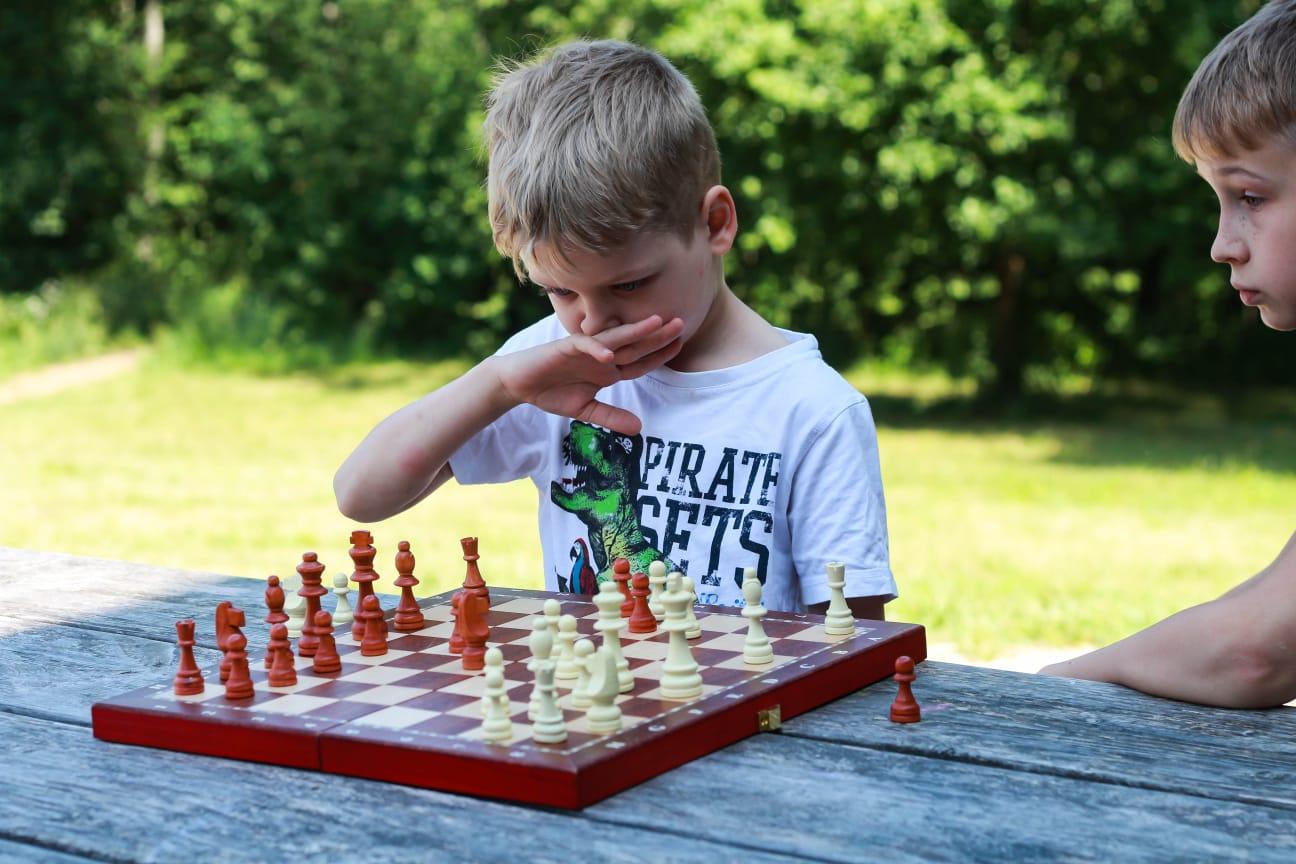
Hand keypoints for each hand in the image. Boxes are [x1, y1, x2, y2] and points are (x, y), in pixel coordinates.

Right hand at [491, 315, 683, 434]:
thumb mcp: (586, 411)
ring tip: (655, 324)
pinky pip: (584, 346)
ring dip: (634, 332)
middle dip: (657, 336)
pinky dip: (596, 349)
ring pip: (615, 339)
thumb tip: (639, 429)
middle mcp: (601, 356)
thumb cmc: (553, 392)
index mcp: (609, 369)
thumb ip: (611, 417)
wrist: (519, 383)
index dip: (659, 356)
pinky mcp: (565, 347)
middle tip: (681, 323)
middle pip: (634, 345)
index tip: (680, 346)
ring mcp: (585, 350)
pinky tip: (609, 354)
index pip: (640, 361)